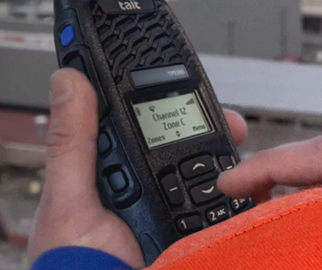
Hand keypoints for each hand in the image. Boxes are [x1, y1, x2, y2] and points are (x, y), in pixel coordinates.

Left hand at [27, 69, 247, 266]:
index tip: (181, 71)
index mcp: (116, 172)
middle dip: (212, 121)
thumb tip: (68, 79)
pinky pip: (228, 202)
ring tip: (243, 144)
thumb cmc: (78, 269)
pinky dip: (245, 189)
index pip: (143, 121)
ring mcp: (178, 208)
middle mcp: (150, 185)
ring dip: (232, 155)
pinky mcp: (200, 229)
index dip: (164, 94)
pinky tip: (253, 181)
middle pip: (187, 140)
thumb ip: (72, 143)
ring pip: (214, 167)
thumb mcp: (70, 202)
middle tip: (230, 118)